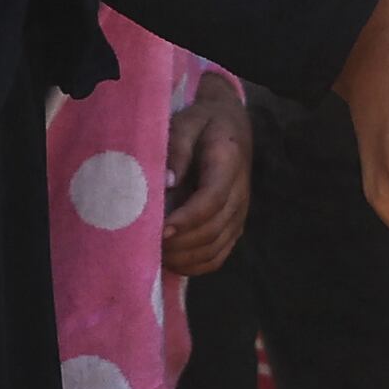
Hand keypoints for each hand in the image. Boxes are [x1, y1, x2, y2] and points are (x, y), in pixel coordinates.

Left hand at [161, 79, 250, 278]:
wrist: (232, 125)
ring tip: (156, 255)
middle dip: (179, 244)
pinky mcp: (235, 226)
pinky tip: (173, 262)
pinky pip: (220, 255)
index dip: (186, 220)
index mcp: (228, 164)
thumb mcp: (186, 123)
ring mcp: (240, 213)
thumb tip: (167, 182)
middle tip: (148, 244)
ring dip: (185, 258)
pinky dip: (197, 265)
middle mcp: (240, 194)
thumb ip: (177, 149)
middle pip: (212, 230)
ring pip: (216, 248)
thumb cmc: (202, 123)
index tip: (160, 230)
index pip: (210, 201)